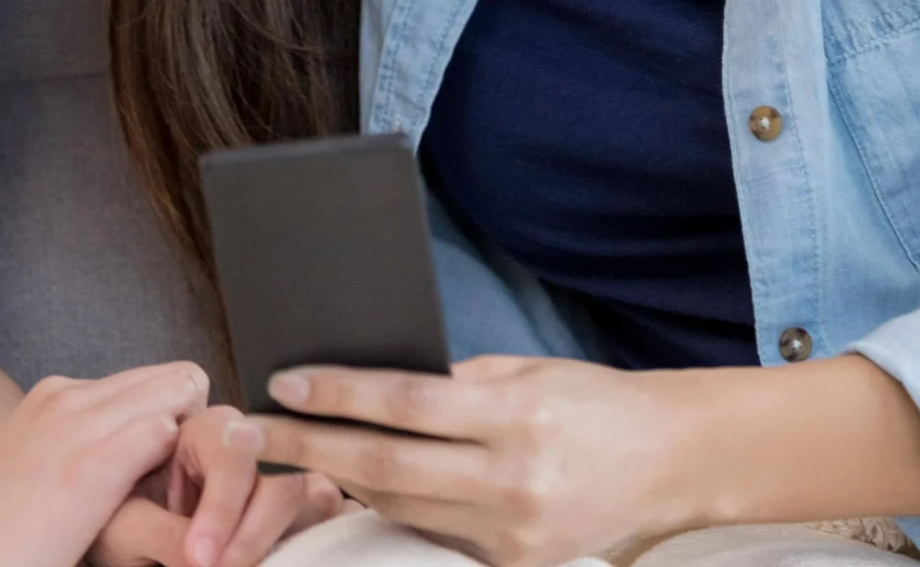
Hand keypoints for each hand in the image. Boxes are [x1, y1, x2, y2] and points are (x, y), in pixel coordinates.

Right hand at [0, 362, 211, 566]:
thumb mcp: (34, 468)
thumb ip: (74, 447)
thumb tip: (120, 460)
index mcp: (55, 396)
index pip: (151, 381)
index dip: (172, 422)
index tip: (167, 474)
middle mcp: (68, 396)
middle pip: (176, 377)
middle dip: (194, 424)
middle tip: (184, 486)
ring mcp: (78, 425)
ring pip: (182, 391)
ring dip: (193, 443)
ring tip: (179, 499)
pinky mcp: (90, 465)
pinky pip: (167, 431)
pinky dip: (181, 469)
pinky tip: (167, 511)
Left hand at [90, 404, 347, 566]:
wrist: (111, 544)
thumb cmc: (115, 524)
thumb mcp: (122, 528)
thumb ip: (158, 532)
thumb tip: (205, 560)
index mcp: (200, 432)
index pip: (232, 452)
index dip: (222, 507)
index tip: (199, 558)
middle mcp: (247, 452)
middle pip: (279, 478)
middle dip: (252, 534)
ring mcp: (275, 484)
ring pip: (311, 498)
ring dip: (282, 540)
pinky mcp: (293, 518)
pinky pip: (322, 520)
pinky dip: (311, 542)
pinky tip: (289, 557)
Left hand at [248, 357, 691, 566]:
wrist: (670, 462)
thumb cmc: (593, 401)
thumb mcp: (526, 371)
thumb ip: (455, 383)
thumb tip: (370, 387)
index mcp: (518, 417)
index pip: (405, 405)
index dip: (337, 395)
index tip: (283, 383)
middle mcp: (513, 480)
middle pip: (385, 465)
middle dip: (308, 446)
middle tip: (249, 428)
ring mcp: (513, 533)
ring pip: (399, 505)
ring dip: (336, 478)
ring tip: (288, 450)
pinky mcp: (514, 565)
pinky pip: (431, 533)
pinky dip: (389, 505)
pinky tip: (352, 481)